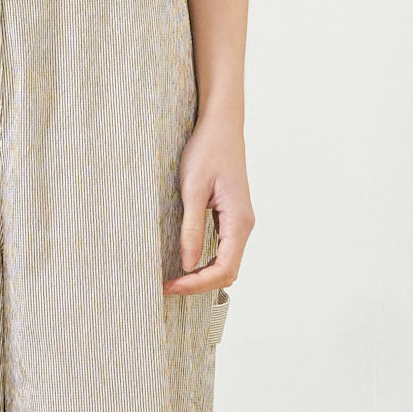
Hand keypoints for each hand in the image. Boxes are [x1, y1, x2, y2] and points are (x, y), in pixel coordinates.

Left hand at [165, 110, 251, 294]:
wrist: (221, 125)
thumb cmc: (207, 150)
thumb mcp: (192, 189)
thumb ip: (191, 228)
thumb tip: (188, 264)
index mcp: (239, 220)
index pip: (224, 269)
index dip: (198, 284)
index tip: (171, 286)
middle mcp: (244, 225)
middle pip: (228, 271)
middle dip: (199, 284)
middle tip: (168, 286)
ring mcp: (240, 221)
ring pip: (227, 262)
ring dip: (203, 275)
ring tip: (174, 278)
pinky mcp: (232, 216)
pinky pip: (224, 249)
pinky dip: (207, 262)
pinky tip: (187, 261)